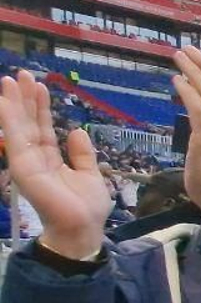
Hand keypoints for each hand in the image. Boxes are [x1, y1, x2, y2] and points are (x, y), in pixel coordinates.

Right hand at [0, 70, 109, 256]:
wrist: (82, 229)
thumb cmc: (86, 207)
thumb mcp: (90, 174)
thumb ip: (82, 153)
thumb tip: (76, 131)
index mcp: (50, 159)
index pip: (41, 128)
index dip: (40, 107)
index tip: (39, 85)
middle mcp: (35, 158)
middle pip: (27, 122)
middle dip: (24, 98)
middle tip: (22, 74)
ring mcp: (27, 162)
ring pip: (18, 126)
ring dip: (13, 102)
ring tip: (10, 79)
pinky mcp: (23, 167)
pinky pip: (15, 138)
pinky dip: (10, 118)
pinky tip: (6, 101)